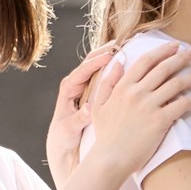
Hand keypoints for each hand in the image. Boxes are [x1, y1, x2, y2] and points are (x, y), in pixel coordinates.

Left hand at [46, 41, 121, 181]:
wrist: (63, 144)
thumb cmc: (64, 138)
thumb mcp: (70, 130)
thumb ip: (78, 119)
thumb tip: (88, 109)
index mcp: (68, 91)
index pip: (81, 72)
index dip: (94, 64)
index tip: (109, 57)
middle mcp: (75, 85)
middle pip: (89, 62)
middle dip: (104, 52)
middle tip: (120, 45)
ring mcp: (84, 86)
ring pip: (97, 65)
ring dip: (110, 56)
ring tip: (126, 47)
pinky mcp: (92, 90)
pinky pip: (103, 74)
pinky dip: (113, 66)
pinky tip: (127, 62)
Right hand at [83, 40, 190, 179]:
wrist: (110, 159)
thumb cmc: (106, 135)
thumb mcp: (99, 105)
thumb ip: (107, 83)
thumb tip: (117, 62)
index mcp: (123, 87)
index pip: (145, 61)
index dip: (162, 51)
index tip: (174, 46)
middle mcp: (137, 92)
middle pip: (164, 68)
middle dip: (181, 58)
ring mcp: (149, 106)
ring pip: (176, 84)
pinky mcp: (160, 121)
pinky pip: (182, 105)